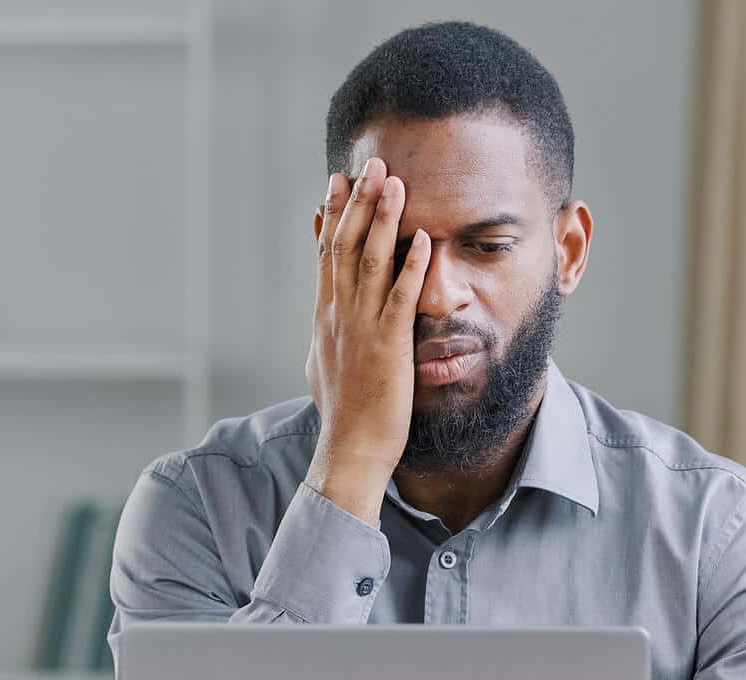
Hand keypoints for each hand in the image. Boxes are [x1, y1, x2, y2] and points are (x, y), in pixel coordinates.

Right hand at [303, 156, 430, 524]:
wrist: (349, 450)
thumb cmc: (343, 414)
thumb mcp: (323, 364)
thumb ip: (326, 333)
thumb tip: (322, 318)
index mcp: (325, 317)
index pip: (325, 254)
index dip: (332, 214)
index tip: (338, 181)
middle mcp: (338, 315)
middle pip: (344, 245)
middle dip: (357, 202)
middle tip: (368, 163)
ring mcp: (361, 328)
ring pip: (369, 261)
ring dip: (382, 219)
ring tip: (393, 182)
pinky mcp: (388, 346)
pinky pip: (401, 298)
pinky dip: (411, 266)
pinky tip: (423, 239)